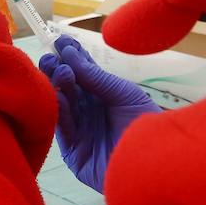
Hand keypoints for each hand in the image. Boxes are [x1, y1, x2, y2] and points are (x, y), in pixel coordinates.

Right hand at [38, 35, 160, 192]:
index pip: (82, 72)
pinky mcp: (73, 152)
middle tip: (51, 57)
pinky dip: (59, 110)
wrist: (154, 163)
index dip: (71, 56)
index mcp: (103, 96)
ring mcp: (80, 131)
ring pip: (61, 105)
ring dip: (57, 86)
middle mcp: (88, 111)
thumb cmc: (146, 125)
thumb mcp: (124, 94)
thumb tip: (69, 53)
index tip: (60, 40)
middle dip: (57, 69)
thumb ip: (96, 77)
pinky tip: (58, 94)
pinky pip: (62, 128)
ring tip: (58, 70)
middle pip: (67, 87)